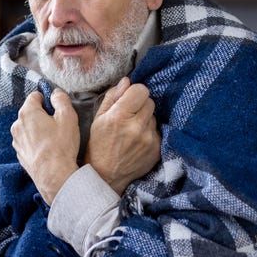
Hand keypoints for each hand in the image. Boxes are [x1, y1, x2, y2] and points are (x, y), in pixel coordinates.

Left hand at [11, 89, 79, 204]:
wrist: (53, 175)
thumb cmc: (61, 145)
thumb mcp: (68, 116)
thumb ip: (61, 99)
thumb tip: (55, 93)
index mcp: (27, 112)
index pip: (35, 96)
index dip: (47, 100)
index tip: (57, 110)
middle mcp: (17, 125)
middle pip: (31, 112)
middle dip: (43, 115)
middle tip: (58, 126)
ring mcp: (17, 141)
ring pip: (28, 128)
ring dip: (39, 129)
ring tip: (54, 140)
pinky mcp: (20, 154)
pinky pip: (28, 142)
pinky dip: (36, 143)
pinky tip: (48, 150)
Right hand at [84, 77, 160, 194]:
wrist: (106, 176)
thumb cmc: (99, 145)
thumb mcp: (98, 118)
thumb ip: (112, 96)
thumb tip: (126, 81)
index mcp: (120, 116)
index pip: (141, 90)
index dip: (134, 92)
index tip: (128, 99)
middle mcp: (137, 126)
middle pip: (149, 101)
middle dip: (140, 104)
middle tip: (129, 115)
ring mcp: (149, 139)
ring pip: (153, 116)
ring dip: (145, 119)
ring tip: (132, 130)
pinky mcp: (157, 149)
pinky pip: (158, 130)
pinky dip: (149, 132)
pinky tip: (138, 141)